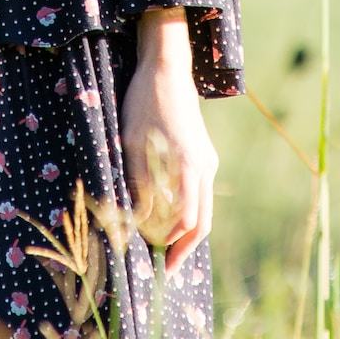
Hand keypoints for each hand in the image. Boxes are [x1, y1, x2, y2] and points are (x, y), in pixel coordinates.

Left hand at [119, 7, 217, 273]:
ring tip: (168, 249)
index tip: (157, 260)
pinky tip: (171, 217)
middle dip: (186, 248)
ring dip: (189, 232)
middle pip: (203, 221)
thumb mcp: (132, 143)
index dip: (173, 244)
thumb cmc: (144, 104)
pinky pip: (201, 192)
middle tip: (168, 269)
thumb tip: (137, 220)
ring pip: (204, 208)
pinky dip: (191, 211)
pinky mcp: (204, 153)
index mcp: (188, 167)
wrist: (167, 69)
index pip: (189, 221)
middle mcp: (204, 167)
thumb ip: (137, 182)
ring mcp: (207, 160)